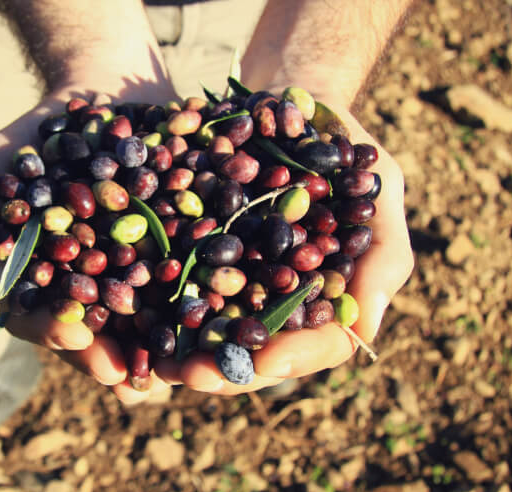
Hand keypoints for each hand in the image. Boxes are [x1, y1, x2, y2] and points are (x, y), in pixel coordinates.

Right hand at [0, 83, 178, 399]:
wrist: (111, 93)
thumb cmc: (51, 123)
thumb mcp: (8, 152)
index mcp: (40, 274)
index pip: (33, 313)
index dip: (50, 327)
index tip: (75, 335)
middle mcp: (84, 283)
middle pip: (89, 331)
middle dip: (106, 355)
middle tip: (127, 378)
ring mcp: (127, 273)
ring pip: (137, 321)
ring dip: (152, 347)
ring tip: (173, 370)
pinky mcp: (169, 256)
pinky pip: (182, 284)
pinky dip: (195, 303)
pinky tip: (216, 316)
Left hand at [154, 105, 413, 395]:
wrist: (284, 97)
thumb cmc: (341, 144)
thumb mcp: (375, 185)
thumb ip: (383, 252)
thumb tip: (365, 329)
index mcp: (325, 293)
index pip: (319, 343)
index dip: (294, 356)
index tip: (265, 361)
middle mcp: (276, 297)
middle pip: (256, 351)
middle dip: (224, 367)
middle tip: (190, 375)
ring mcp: (232, 279)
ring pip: (209, 331)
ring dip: (181, 353)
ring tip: (155, 364)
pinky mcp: (192, 253)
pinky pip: (172, 287)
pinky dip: (153, 308)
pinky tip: (128, 320)